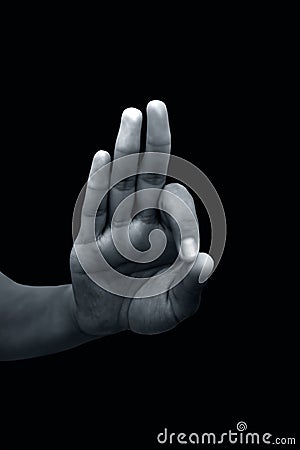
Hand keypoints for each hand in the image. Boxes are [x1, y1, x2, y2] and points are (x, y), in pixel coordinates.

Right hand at [70, 101, 213, 336]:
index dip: (186, 220)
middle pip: (147, 175)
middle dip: (154, 143)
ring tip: (131, 116)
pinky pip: (92, 209)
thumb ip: (190, 290)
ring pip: (119, 183)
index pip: (176, 205)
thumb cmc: (145, 310)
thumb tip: (205, 261)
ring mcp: (111, 227)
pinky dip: (97, 184)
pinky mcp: (86, 242)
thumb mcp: (173, 310)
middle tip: (155, 107)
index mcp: (165, 230)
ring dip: (125, 151)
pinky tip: (102, 156)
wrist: (107, 319)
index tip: (191, 253)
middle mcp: (138, 219)